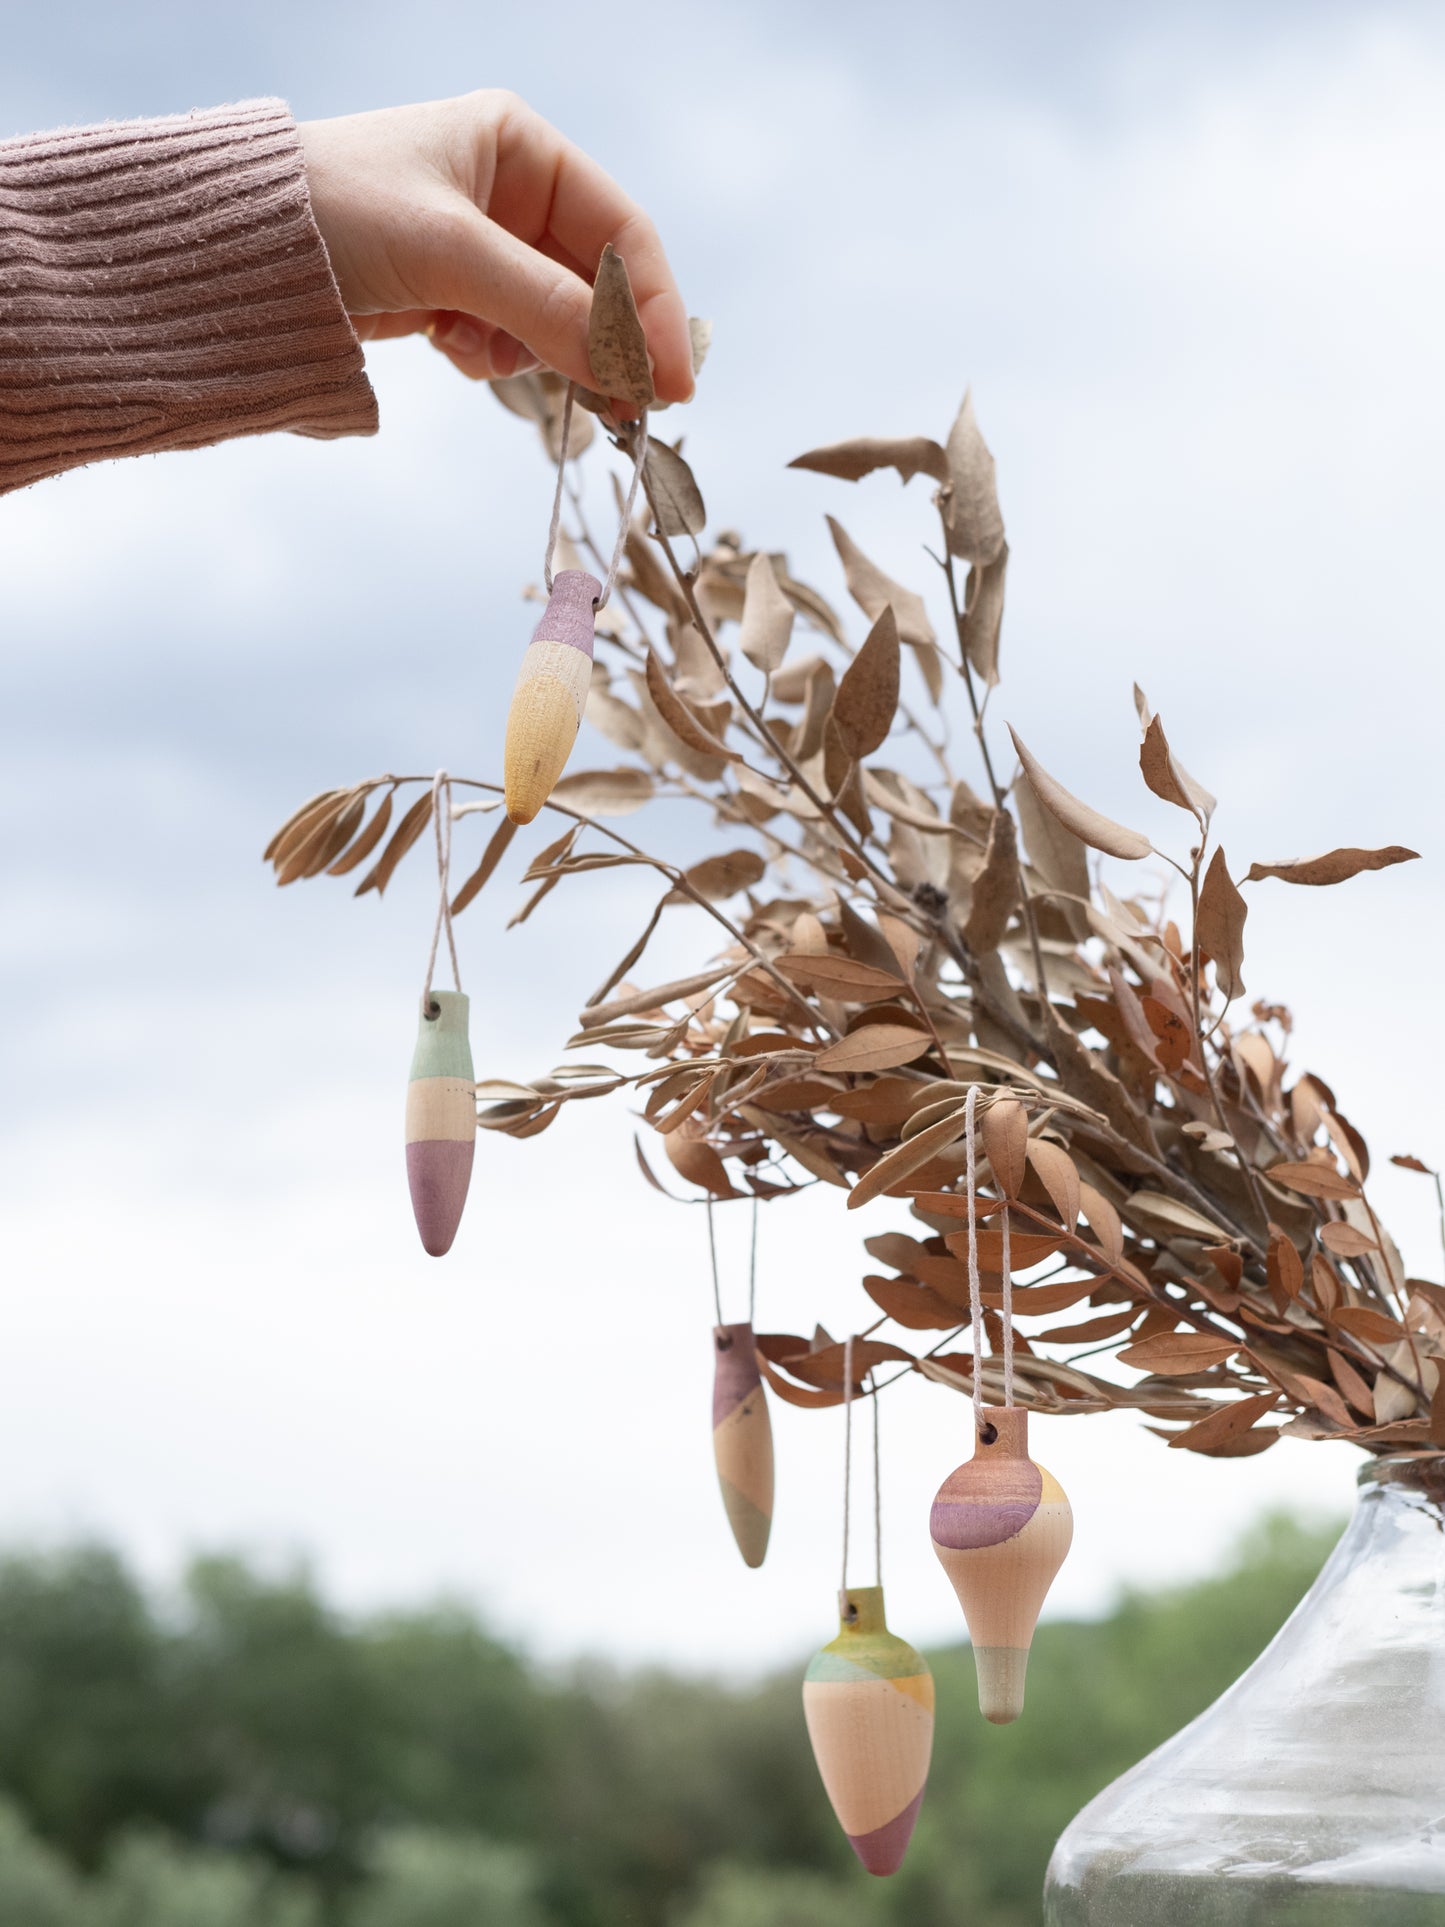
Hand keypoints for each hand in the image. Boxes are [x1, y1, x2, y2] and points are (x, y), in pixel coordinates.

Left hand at [299, 93, 692, 406]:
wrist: (230, 252)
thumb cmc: (332, 213)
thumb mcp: (450, 253)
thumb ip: (546, 308)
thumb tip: (628, 368)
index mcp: (519, 147)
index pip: (621, 230)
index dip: (653, 308)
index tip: (672, 382)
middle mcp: (509, 191)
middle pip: (595, 283)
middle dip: (600, 342)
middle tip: (626, 410)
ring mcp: (481, 248)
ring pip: (555, 321)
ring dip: (531, 349)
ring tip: (476, 348)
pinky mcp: (450, 295)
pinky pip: (507, 341)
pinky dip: (488, 356)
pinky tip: (446, 345)